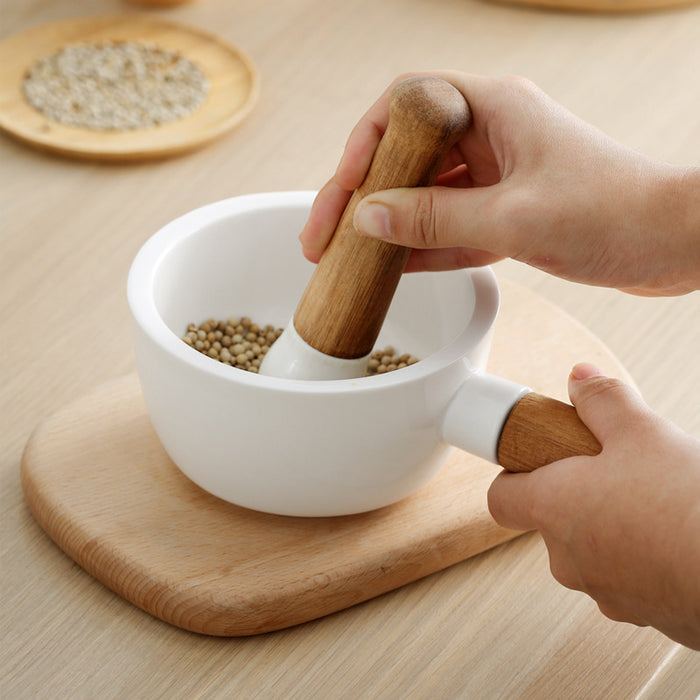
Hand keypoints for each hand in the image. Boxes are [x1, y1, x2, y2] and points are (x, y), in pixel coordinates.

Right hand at [300, 72, 699, 295]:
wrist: (675, 244)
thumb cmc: (614, 212)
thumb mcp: (514, 218)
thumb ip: (436, 219)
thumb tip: (367, 218)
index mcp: (495, 107)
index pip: (405, 104)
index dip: (364, 143)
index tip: (342, 187)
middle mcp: (491, 134)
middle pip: (405, 155)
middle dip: (361, 194)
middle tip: (323, 234)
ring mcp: (498, 176)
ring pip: (424, 194)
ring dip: (386, 225)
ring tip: (344, 256)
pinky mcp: (507, 213)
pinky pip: (450, 226)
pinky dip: (421, 247)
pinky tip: (390, 268)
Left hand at [488, 362, 699, 649]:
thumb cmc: (683, 506)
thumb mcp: (640, 431)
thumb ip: (603, 401)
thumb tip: (580, 379)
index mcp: (552, 508)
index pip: (501, 497)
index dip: (513, 475)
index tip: (533, 460)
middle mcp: (567, 556)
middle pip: (552, 519)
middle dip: (578, 494)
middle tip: (613, 471)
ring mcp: (604, 590)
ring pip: (592, 549)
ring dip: (612, 526)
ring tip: (653, 501)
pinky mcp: (642, 614)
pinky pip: (629, 576)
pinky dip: (642, 556)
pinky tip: (673, 535)